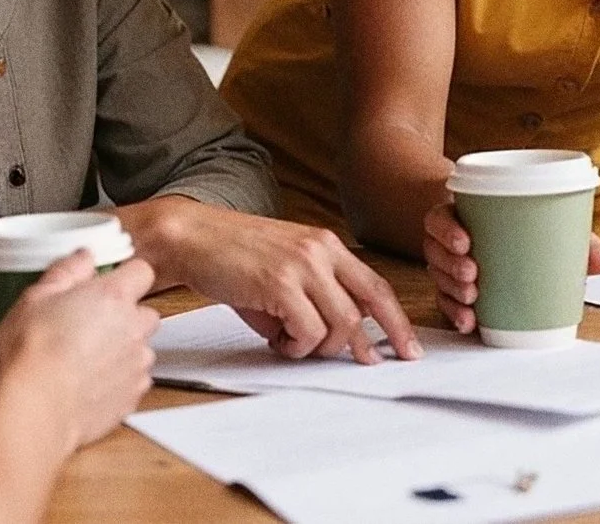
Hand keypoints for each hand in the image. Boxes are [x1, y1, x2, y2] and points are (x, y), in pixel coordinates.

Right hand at [0, 249, 159, 449]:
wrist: (33, 411)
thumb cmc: (29, 355)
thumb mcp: (34, 299)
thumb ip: (66, 272)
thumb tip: (83, 257)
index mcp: (113, 297)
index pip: (142, 271)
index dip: (125, 277)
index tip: (108, 285)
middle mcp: (133, 329)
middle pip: (145, 313)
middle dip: (125, 317)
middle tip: (89, 325)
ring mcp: (136, 365)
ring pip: (140, 349)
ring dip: (121, 351)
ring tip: (83, 360)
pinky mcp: (131, 398)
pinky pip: (133, 381)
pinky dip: (117, 381)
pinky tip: (86, 385)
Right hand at [139, 200, 419, 364]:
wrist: (190, 237)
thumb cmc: (231, 257)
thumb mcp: (283, 270)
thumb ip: (313, 298)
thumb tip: (335, 340)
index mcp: (326, 244)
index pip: (375, 284)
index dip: (396, 319)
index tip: (409, 346)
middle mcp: (321, 251)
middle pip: (369, 304)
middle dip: (378, 340)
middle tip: (371, 363)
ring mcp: (302, 266)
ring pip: (340, 324)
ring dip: (318, 347)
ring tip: (291, 344)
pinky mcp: (280, 284)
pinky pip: (308, 332)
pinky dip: (295, 347)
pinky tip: (276, 341)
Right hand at [422, 202, 599, 335]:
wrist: (500, 235)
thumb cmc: (523, 226)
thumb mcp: (546, 226)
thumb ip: (576, 241)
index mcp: (462, 214)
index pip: (440, 218)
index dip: (446, 229)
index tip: (466, 241)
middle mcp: (449, 240)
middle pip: (435, 251)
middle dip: (452, 264)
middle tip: (474, 273)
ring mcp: (448, 266)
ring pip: (438, 276)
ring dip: (452, 289)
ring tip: (472, 297)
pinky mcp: (452, 288)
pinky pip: (444, 301)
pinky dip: (454, 312)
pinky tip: (468, 321)